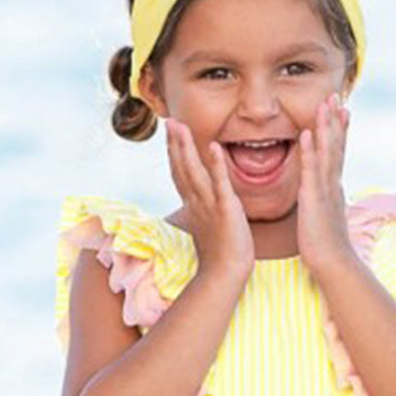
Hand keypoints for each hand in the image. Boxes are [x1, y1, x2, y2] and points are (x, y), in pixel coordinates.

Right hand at [165, 117, 254, 277]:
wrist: (225, 274)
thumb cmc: (219, 255)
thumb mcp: (208, 227)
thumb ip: (204, 212)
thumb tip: (199, 208)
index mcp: (194, 205)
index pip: (180, 174)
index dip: (174, 153)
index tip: (171, 134)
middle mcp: (197, 202)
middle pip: (181, 168)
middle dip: (175, 144)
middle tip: (170, 121)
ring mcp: (209, 205)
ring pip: (193, 171)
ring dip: (186, 148)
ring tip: (180, 126)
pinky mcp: (225, 209)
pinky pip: (220, 183)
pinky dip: (216, 165)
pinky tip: (213, 147)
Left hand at [295, 91, 354, 275]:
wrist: (334, 265)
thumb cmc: (327, 248)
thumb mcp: (325, 219)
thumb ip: (325, 205)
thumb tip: (326, 201)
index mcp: (333, 189)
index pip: (338, 154)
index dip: (340, 131)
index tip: (341, 110)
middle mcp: (332, 185)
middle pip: (336, 146)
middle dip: (336, 120)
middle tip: (336, 95)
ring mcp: (325, 191)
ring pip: (327, 152)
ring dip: (326, 127)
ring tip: (325, 103)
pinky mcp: (314, 200)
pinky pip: (312, 171)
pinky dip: (311, 152)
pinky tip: (307, 134)